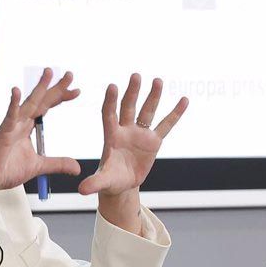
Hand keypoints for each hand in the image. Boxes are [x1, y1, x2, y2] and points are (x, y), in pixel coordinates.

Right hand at [0, 68, 82, 192]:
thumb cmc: (5, 171)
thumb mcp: (39, 167)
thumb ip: (57, 164)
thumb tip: (77, 168)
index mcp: (27, 128)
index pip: (46, 107)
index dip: (60, 98)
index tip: (76, 91)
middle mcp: (20, 123)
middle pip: (41, 101)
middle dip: (56, 88)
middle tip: (70, 75)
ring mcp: (11, 126)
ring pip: (29, 104)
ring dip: (39, 88)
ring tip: (49, 73)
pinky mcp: (2, 134)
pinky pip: (9, 117)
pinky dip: (13, 104)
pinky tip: (16, 91)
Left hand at [77, 73, 187, 197]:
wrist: (122, 183)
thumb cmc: (109, 180)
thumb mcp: (103, 181)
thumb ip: (94, 183)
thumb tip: (81, 190)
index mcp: (111, 136)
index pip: (109, 115)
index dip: (111, 102)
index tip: (112, 86)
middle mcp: (125, 131)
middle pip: (128, 107)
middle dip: (132, 93)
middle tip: (135, 76)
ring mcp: (140, 134)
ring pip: (147, 112)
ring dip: (152, 97)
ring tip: (157, 80)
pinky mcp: (153, 141)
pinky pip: (166, 125)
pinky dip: (174, 114)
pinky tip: (183, 100)